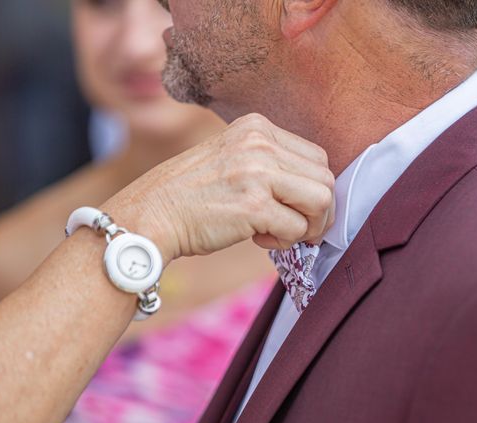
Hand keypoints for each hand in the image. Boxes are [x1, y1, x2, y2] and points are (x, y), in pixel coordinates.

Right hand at [101, 113, 334, 262]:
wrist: (150, 215)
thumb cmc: (192, 195)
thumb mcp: (233, 158)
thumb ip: (271, 163)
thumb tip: (318, 190)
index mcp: (257, 127)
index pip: (317, 157)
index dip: (314, 189)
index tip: (296, 208)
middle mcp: (259, 143)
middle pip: (325, 179)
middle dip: (319, 211)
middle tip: (296, 227)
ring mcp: (257, 173)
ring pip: (321, 202)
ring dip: (308, 226)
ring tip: (279, 232)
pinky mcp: (253, 206)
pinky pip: (297, 228)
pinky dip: (285, 241)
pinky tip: (260, 239)